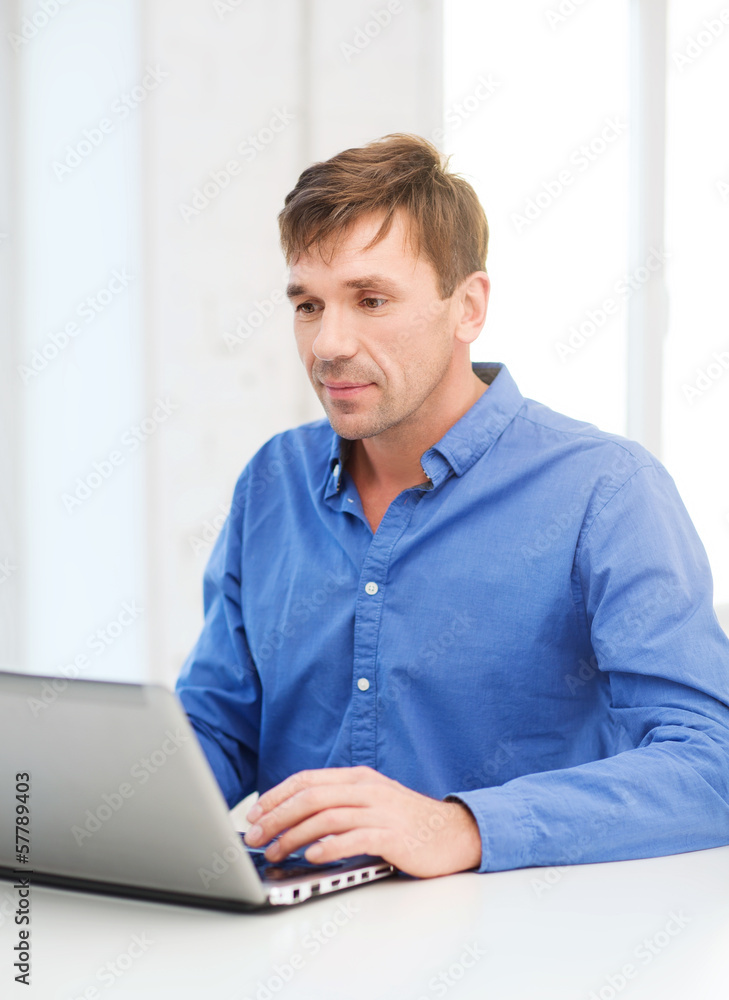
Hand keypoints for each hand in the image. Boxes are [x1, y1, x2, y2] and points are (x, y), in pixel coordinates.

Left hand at [243, 765, 481, 877]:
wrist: (455, 833)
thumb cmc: (407, 821)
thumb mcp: (372, 801)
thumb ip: (339, 803)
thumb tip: (294, 818)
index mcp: (359, 778)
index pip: (307, 779)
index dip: (276, 795)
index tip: (254, 813)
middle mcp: (367, 789)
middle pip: (312, 797)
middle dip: (277, 816)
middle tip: (255, 835)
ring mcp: (381, 811)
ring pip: (327, 817)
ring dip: (296, 835)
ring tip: (277, 851)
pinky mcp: (393, 835)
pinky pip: (355, 838)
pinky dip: (331, 847)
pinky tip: (314, 856)